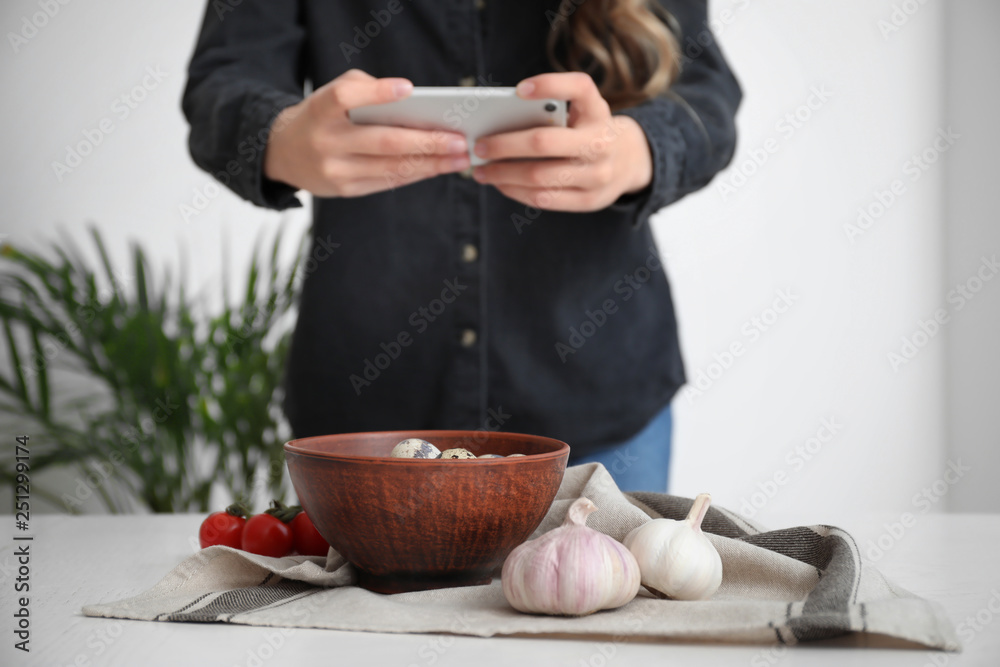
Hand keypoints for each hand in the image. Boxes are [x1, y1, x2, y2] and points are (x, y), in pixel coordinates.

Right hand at [264, 69, 469, 197]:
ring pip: (391, 167)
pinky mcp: (345, 190)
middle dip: (426, 142)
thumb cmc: (321, 115)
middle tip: (460, 140)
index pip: (346, 97)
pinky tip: (438, 167)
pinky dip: (416, 174)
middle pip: (383, 142)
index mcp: (321, 109)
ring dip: (431, 164)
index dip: (377, 93)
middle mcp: (327, 141)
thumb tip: (412, 102)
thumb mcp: (331, 93)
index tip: (409, 89)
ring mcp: (336, 170)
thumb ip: (364, 89)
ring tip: (460, 158)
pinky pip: (387, 182)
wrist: (284, 153)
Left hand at [471, 72, 652, 211]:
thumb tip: (498, 123)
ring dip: (503, 174)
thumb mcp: (580, 112)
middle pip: (543, 142)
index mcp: (598, 110)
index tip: (519, 89)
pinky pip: (544, 199)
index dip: (549, 85)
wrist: (626, 162)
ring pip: (539, 177)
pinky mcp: (590, 200)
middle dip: (504, 145)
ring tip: (482, 170)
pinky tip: (500, 185)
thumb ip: (550, 111)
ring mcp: (598, 174)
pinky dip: (516, 191)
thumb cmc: (585, 130)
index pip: (580, 87)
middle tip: (478, 146)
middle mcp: (601, 141)